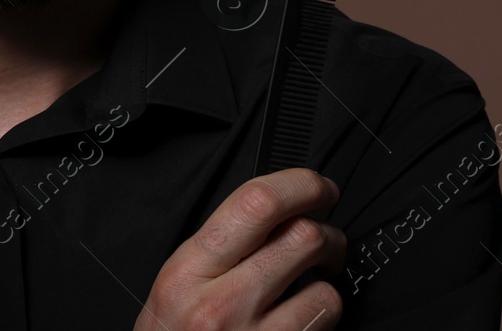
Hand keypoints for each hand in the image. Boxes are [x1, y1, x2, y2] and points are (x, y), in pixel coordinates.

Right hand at [133, 169, 345, 329]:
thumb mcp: (173, 289)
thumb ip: (216, 250)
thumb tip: (271, 212)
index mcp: (186, 272)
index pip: (256, 203)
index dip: (301, 185)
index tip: (317, 187)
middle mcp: (220, 306)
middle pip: (302, 238)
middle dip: (328, 233)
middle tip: (327, 240)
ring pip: (325, 289)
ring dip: (329, 285)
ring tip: (314, 287)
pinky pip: (325, 328)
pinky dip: (325, 320)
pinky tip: (305, 321)